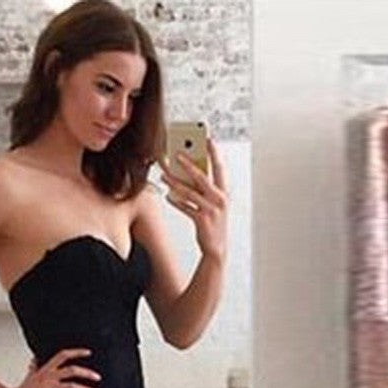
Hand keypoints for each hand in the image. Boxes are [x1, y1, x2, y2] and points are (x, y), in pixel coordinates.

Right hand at [4, 347, 101, 387]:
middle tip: (98, 377)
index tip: (89, 352)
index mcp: (45, 369)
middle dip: (87, 373)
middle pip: (72, 370)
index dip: (76, 352)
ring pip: (71, 387)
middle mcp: (48, 376)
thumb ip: (34, 367)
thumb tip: (34, 360)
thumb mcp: (29, 376)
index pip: (62, 355)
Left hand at [159, 137, 228, 262]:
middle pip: (201, 176)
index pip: (219, 167)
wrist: (216, 249)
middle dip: (188, 164)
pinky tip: (167, 196)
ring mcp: (212, 209)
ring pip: (189, 191)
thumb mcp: (213, 204)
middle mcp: (220, 198)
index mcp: (224, 192)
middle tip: (175, 154)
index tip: (206, 138)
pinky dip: (176, 202)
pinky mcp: (202, 220)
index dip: (213, 152)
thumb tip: (187, 173)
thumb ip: (204, 189)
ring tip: (163, 175)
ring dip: (174, 182)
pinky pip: (186, 207)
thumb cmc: (212, 224)